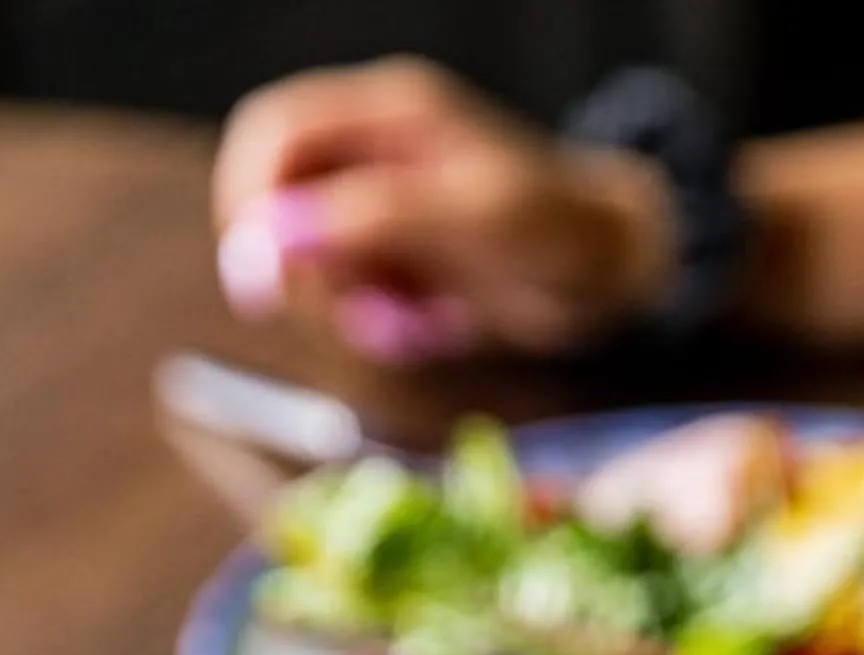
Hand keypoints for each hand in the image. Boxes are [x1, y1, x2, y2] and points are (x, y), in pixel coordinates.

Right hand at [212, 58, 675, 360]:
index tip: (262, 276)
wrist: (611, 269)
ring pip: (308, 256)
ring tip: (405, 324)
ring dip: (337, 303)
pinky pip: (349, 294)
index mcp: (387, 115)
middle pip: (276, 199)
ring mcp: (382, 208)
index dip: (252, 201)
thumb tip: (278, 237)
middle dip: (293, 265)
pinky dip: (369, 324)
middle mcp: (373, 154)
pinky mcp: (398, 259)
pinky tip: (419, 330)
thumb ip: (375, 219)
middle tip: (343, 313)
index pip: (273, 134)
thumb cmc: (557, 227)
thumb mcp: (470, 217)